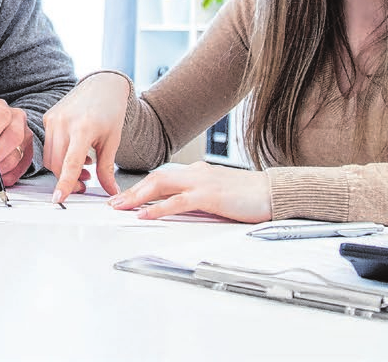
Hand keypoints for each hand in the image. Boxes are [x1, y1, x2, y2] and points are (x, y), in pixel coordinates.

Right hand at [41, 72, 129, 203]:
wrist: (102, 85)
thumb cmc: (110, 110)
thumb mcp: (112, 141)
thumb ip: (107, 169)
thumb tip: (111, 192)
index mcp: (83, 128)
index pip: (71, 163)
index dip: (65, 183)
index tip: (59, 199)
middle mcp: (64, 123)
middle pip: (57, 164)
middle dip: (69, 180)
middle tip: (85, 183)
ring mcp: (53, 119)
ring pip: (50, 157)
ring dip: (63, 168)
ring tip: (84, 167)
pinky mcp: (48, 117)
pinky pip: (48, 145)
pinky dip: (60, 155)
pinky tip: (76, 152)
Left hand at [108, 161, 273, 222]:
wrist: (274, 192)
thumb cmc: (250, 196)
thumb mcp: (219, 194)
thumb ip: (199, 197)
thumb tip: (180, 207)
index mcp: (197, 172)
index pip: (162, 177)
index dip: (141, 187)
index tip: (124, 197)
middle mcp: (196, 173)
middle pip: (155, 178)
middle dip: (132, 191)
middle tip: (113, 203)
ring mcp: (202, 182)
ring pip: (160, 185)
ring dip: (137, 197)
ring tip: (120, 208)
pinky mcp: (209, 196)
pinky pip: (177, 202)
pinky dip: (158, 208)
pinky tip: (145, 215)